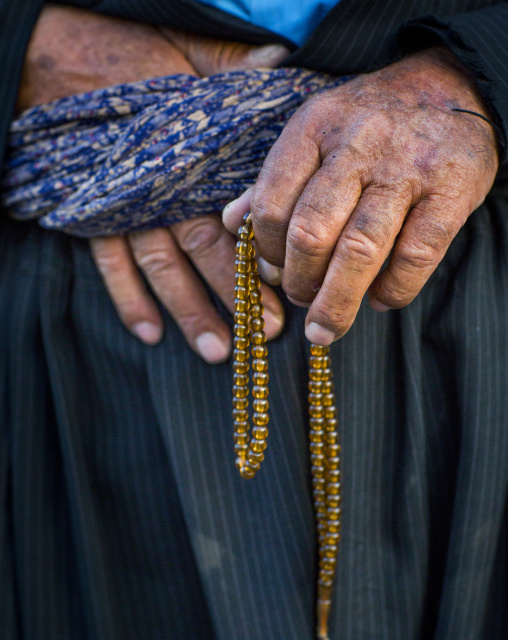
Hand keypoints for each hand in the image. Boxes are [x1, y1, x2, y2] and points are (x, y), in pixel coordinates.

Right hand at [19, 6, 288, 359]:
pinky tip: (148, 333)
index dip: (255, 261)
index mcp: (191, 159)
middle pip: (201, 252)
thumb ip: (230, 67)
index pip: (229, 219)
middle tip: (263, 334)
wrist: (67, 69)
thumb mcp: (189, 53)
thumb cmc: (136, 64)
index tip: (282, 297)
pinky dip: (127, 300)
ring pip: (160, 269)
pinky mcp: (96, 217)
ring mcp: (126, 209)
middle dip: (233, 297)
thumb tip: (277, 61)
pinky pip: (109, 265)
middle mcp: (161, 191)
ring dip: (188, 312)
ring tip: (216, 351)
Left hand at [224, 47, 498, 344]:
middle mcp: (359, 143)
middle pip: (311, 233)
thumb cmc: (373, 120)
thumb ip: (275, 178)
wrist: (455, 87)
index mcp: (316, 126)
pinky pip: (415, 257)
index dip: (265, 252)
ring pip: (359, 251)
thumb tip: (230, 223)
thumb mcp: (317, 131)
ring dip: (336, 303)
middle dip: (298, 283)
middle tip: (301, 301)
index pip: (271, 203)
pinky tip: (379, 300)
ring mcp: (408, 168)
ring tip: (325, 328)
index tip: (274, 272)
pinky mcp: (451, 192)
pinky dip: (393, 291)